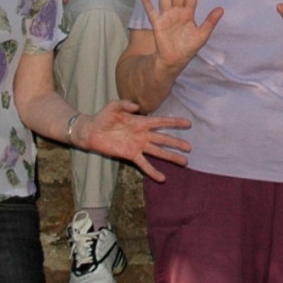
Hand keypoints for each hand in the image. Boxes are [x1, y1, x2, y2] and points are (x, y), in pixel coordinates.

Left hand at [79, 99, 193, 182]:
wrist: (92, 131)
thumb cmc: (103, 117)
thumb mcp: (113, 106)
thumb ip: (124, 104)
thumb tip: (136, 107)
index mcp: (141, 121)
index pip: (161, 121)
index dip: (174, 122)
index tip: (188, 123)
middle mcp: (143, 134)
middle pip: (164, 139)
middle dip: (177, 143)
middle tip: (190, 147)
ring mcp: (138, 146)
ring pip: (158, 152)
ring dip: (171, 157)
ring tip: (184, 162)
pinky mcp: (131, 155)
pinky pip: (144, 164)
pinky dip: (153, 172)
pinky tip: (162, 178)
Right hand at [141, 0, 224, 73]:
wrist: (174, 60)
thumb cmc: (188, 48)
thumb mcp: (202, 35)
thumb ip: (210, 22)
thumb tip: (221, 9)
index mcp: (189, 13)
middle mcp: (177, 12)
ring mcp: (167, 16)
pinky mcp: (157, 22)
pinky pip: (151, 10)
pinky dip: (147, 1)